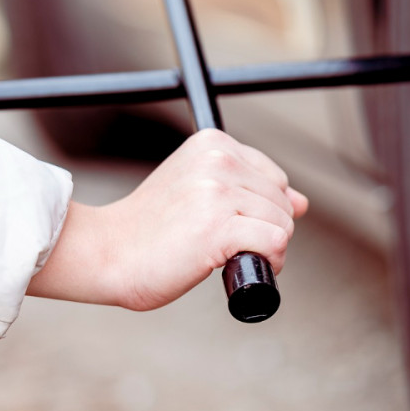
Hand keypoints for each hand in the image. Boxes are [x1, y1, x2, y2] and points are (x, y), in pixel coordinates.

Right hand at [27, 129, 308, 311]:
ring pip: (283, 226)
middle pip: (283, 204)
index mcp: (213, 143)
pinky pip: (275, 245)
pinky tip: (233, 267)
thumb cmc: (151, 229)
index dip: (259, 211)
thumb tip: (302, 202)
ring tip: (224, 256)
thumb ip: (250, 190)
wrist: (107, 253)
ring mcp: (219, 192)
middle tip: (223, 247)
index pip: (274, 179)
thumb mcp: (202, 194)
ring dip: (265, 251)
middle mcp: (219, 160)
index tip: (225, 225)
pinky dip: (266, 264)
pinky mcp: (220, 228)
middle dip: (264, 232)